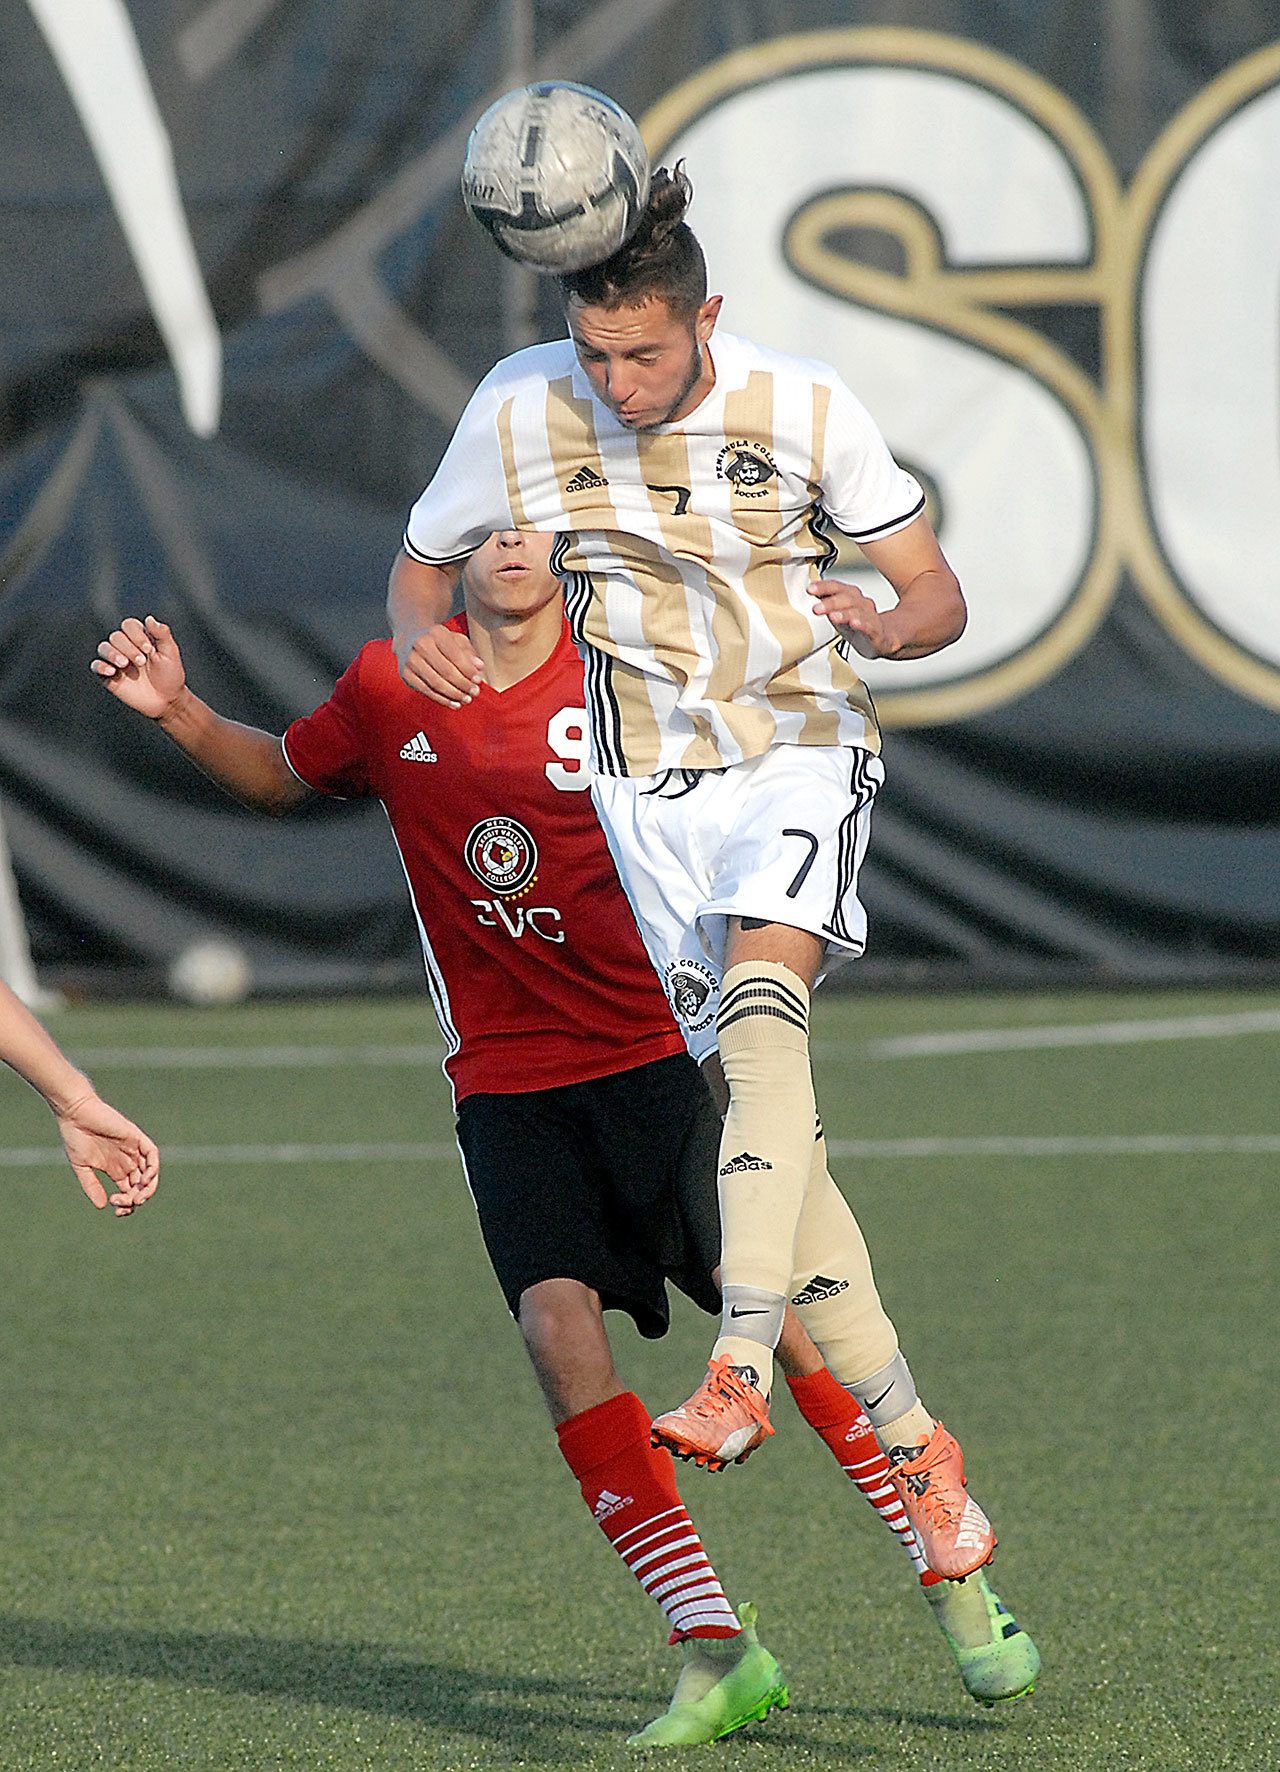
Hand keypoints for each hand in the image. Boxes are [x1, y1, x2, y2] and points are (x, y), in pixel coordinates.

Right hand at [55, 1091, 159, 1215]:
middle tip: (126, 1205)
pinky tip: (144, 1179)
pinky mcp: (136, 1137)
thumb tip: (102, 1206)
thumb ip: (91, 1186)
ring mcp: (133, 1149)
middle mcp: (127, 1160)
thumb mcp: (82, 1167)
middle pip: (141, 1185)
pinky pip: (152, 1154)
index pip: (129, 1191)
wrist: (75, 1114)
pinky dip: (153, 1167)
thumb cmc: (75, 1137)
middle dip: (137, 1199)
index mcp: (115, 1168)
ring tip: (138, 1198)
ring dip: (148, 1188)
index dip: (127, 1204)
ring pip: (150, 1172)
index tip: (116, 1210)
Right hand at [91, 616, 185, 716]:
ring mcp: (116, 661)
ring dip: (113, 653)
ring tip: (124, 664)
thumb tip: (149, 618)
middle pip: (116, 636)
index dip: (136, 634)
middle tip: (142, 662)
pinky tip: (111, 671)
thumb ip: (162, 634)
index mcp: (140, 638)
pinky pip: (95, 666)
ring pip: (103, 648)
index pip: (129, 625)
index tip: (149, 650)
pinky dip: (100, 666)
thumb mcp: (170, 653)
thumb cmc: (170, 675)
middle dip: (128, 648)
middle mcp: (126, 647)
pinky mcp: (109, 676)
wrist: (167, 700)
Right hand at [394, 624, 485, 706]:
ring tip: (466, 699)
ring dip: (454, 694)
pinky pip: (427, 691)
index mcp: (436, 633)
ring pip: (436, 683)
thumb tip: (479, 666)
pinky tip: (454, 703)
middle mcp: (420, 645)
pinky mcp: (406, 675)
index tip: (478, 680)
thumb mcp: (455, 639)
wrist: (410, 637)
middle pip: (445, 671)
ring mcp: (411, 660)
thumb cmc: (438, 640)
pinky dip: (442, 699)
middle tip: (474, 692)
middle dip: (463, 684)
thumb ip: (468, 652)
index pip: (455, 655)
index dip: (468, 670)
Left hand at [809, 578, 893, 657]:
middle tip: (816, 608)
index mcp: (851, 596)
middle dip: (830, 602)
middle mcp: (861, 603)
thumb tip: (803, 597)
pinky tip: (855, 624)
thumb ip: (824, 604)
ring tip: (833, 616)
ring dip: (844, 613)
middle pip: (846, 598)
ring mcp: (870, 617)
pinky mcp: (876, 631)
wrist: (884, 638)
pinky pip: (870, 626)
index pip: (837, 587)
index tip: (810, 589)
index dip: (824, 587)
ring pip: (857, 612)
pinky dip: (862, 624)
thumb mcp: (838, 613)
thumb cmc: (858, 624)